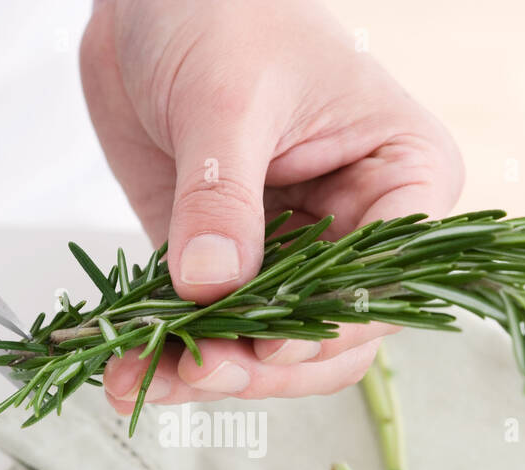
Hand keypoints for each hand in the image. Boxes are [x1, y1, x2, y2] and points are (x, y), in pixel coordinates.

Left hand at [80, 0, 462, 413]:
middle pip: (331, 333)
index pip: (388, 279)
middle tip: (200, 370)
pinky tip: (123, 370)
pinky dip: (167, 353)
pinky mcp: (224, 262)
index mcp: (402, 176)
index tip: (268, 344)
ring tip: (148, 378)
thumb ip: (222, 197)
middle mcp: (354, 226)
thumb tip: (213, 284)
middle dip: (264, 365)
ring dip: (209, 372)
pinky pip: (207, 326)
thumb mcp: (228, 100)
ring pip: (268, 346)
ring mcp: (290, 250)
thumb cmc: (227, 9)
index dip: (334, 325)